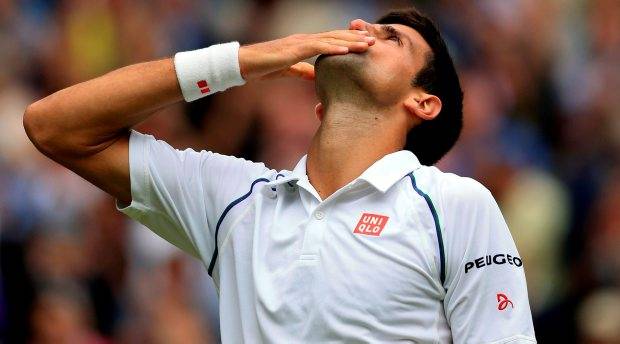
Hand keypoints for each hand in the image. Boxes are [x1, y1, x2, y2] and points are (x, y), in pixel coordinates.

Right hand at [238, 29, 374, 80]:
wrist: (244, 64)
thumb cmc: (262, 67)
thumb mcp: (288, 70)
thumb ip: (302, 70)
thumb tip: (316, 76)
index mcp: (304, 44)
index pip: (331, 41)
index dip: (349, 42)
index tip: (365, 45)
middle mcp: (304, 40)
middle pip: (335, 37)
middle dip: (355, 38)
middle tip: (374, 41)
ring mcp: (299, 42)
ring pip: (330, 40)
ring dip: (350, 41)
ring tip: (367, 44)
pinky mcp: (294, 49)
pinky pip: (317, 47)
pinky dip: (333, 48)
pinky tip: (347, 50)